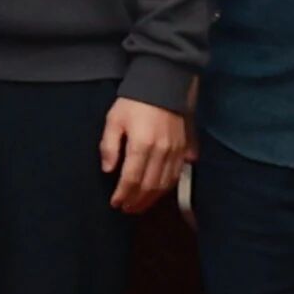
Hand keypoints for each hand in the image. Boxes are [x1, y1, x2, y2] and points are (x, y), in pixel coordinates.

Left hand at [100, 94, 192, 212]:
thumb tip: (108, 170)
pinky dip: (166, 188)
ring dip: (152, 199)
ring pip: (165, 184)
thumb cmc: (134, 101)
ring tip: (140, 205)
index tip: (115, 203)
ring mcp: (176, 151)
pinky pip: (177, 175)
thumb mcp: (114, 119)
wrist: (164, 84)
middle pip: (150, 186)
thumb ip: (109, 146)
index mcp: (141, 145)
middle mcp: (161, 152)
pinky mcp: (185, 148)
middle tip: (126, 209)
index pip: (131, 178)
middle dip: (137, 201)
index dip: (123, 194)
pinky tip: (158, 192)